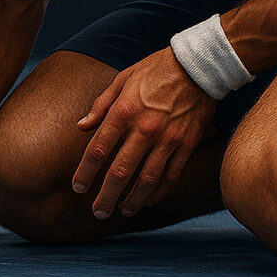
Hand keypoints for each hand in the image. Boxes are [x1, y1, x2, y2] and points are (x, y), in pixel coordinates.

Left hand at [73, 47, 215, 218]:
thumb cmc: (156, 69)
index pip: (98, 150)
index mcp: (124, 111)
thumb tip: (82, 126)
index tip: (78, 187)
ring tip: (123, 210)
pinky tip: (149, 200)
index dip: (85, 173)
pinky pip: (171, 175)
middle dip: (106, 196)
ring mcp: (167, 139)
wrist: (198, 65)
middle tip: (98, 211)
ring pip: (146, 180)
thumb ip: (101, 104)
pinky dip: (159, 192)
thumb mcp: (124, 78)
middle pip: (120, 172)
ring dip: (132, 200)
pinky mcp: (187, 144)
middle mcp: (144, 129)